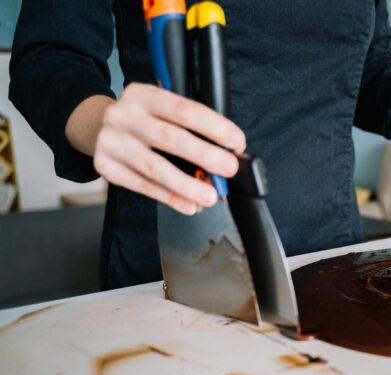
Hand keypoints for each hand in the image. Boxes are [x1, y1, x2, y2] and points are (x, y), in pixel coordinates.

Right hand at [71, 83, 245, 214]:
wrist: (94, 125)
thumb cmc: (143, 120)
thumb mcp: (160, 110)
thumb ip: (189, 128)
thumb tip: (226, 156)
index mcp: (144, 95)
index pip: (185, 110)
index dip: (215, 127)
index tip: (237, 142)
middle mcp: (124, 115)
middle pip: (171, 139)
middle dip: (205, 156)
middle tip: (229, 170)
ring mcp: (111, 141)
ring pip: (155, 168)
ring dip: (187, 185)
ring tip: (210, 197)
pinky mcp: (105, 166)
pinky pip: (142, 185)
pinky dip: (169, 197)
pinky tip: (188, 205)